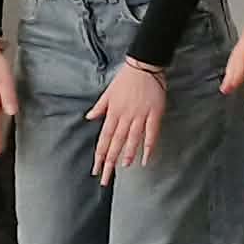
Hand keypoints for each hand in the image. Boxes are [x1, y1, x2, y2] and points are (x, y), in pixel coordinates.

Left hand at [89, 61, 168, 180]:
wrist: (144, 65)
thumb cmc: (126, 78)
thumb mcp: (108, 92)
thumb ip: (100, 107)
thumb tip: (89, 117)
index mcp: (113, 113)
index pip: (104, 138)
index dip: (100, 155)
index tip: (96, 169)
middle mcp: (125, 117)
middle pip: (115, 143)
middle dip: (110, 162)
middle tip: (106, 178)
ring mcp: (140, 116)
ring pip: (132, 139)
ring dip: (127, 154)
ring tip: (122, 168)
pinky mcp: (154, 113)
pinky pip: (151, 133)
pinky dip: (148, 146)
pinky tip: (146, 158)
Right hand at [221, 0, 243, 96]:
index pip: (242, 54)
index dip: (236, 68)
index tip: (232, 81)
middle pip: (236, 57)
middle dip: (230, 73)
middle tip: (226, 89)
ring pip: (237, 57)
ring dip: (232, 71)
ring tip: (228, 86)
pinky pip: (243, 55)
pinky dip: (238, 66)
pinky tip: (237, 74)